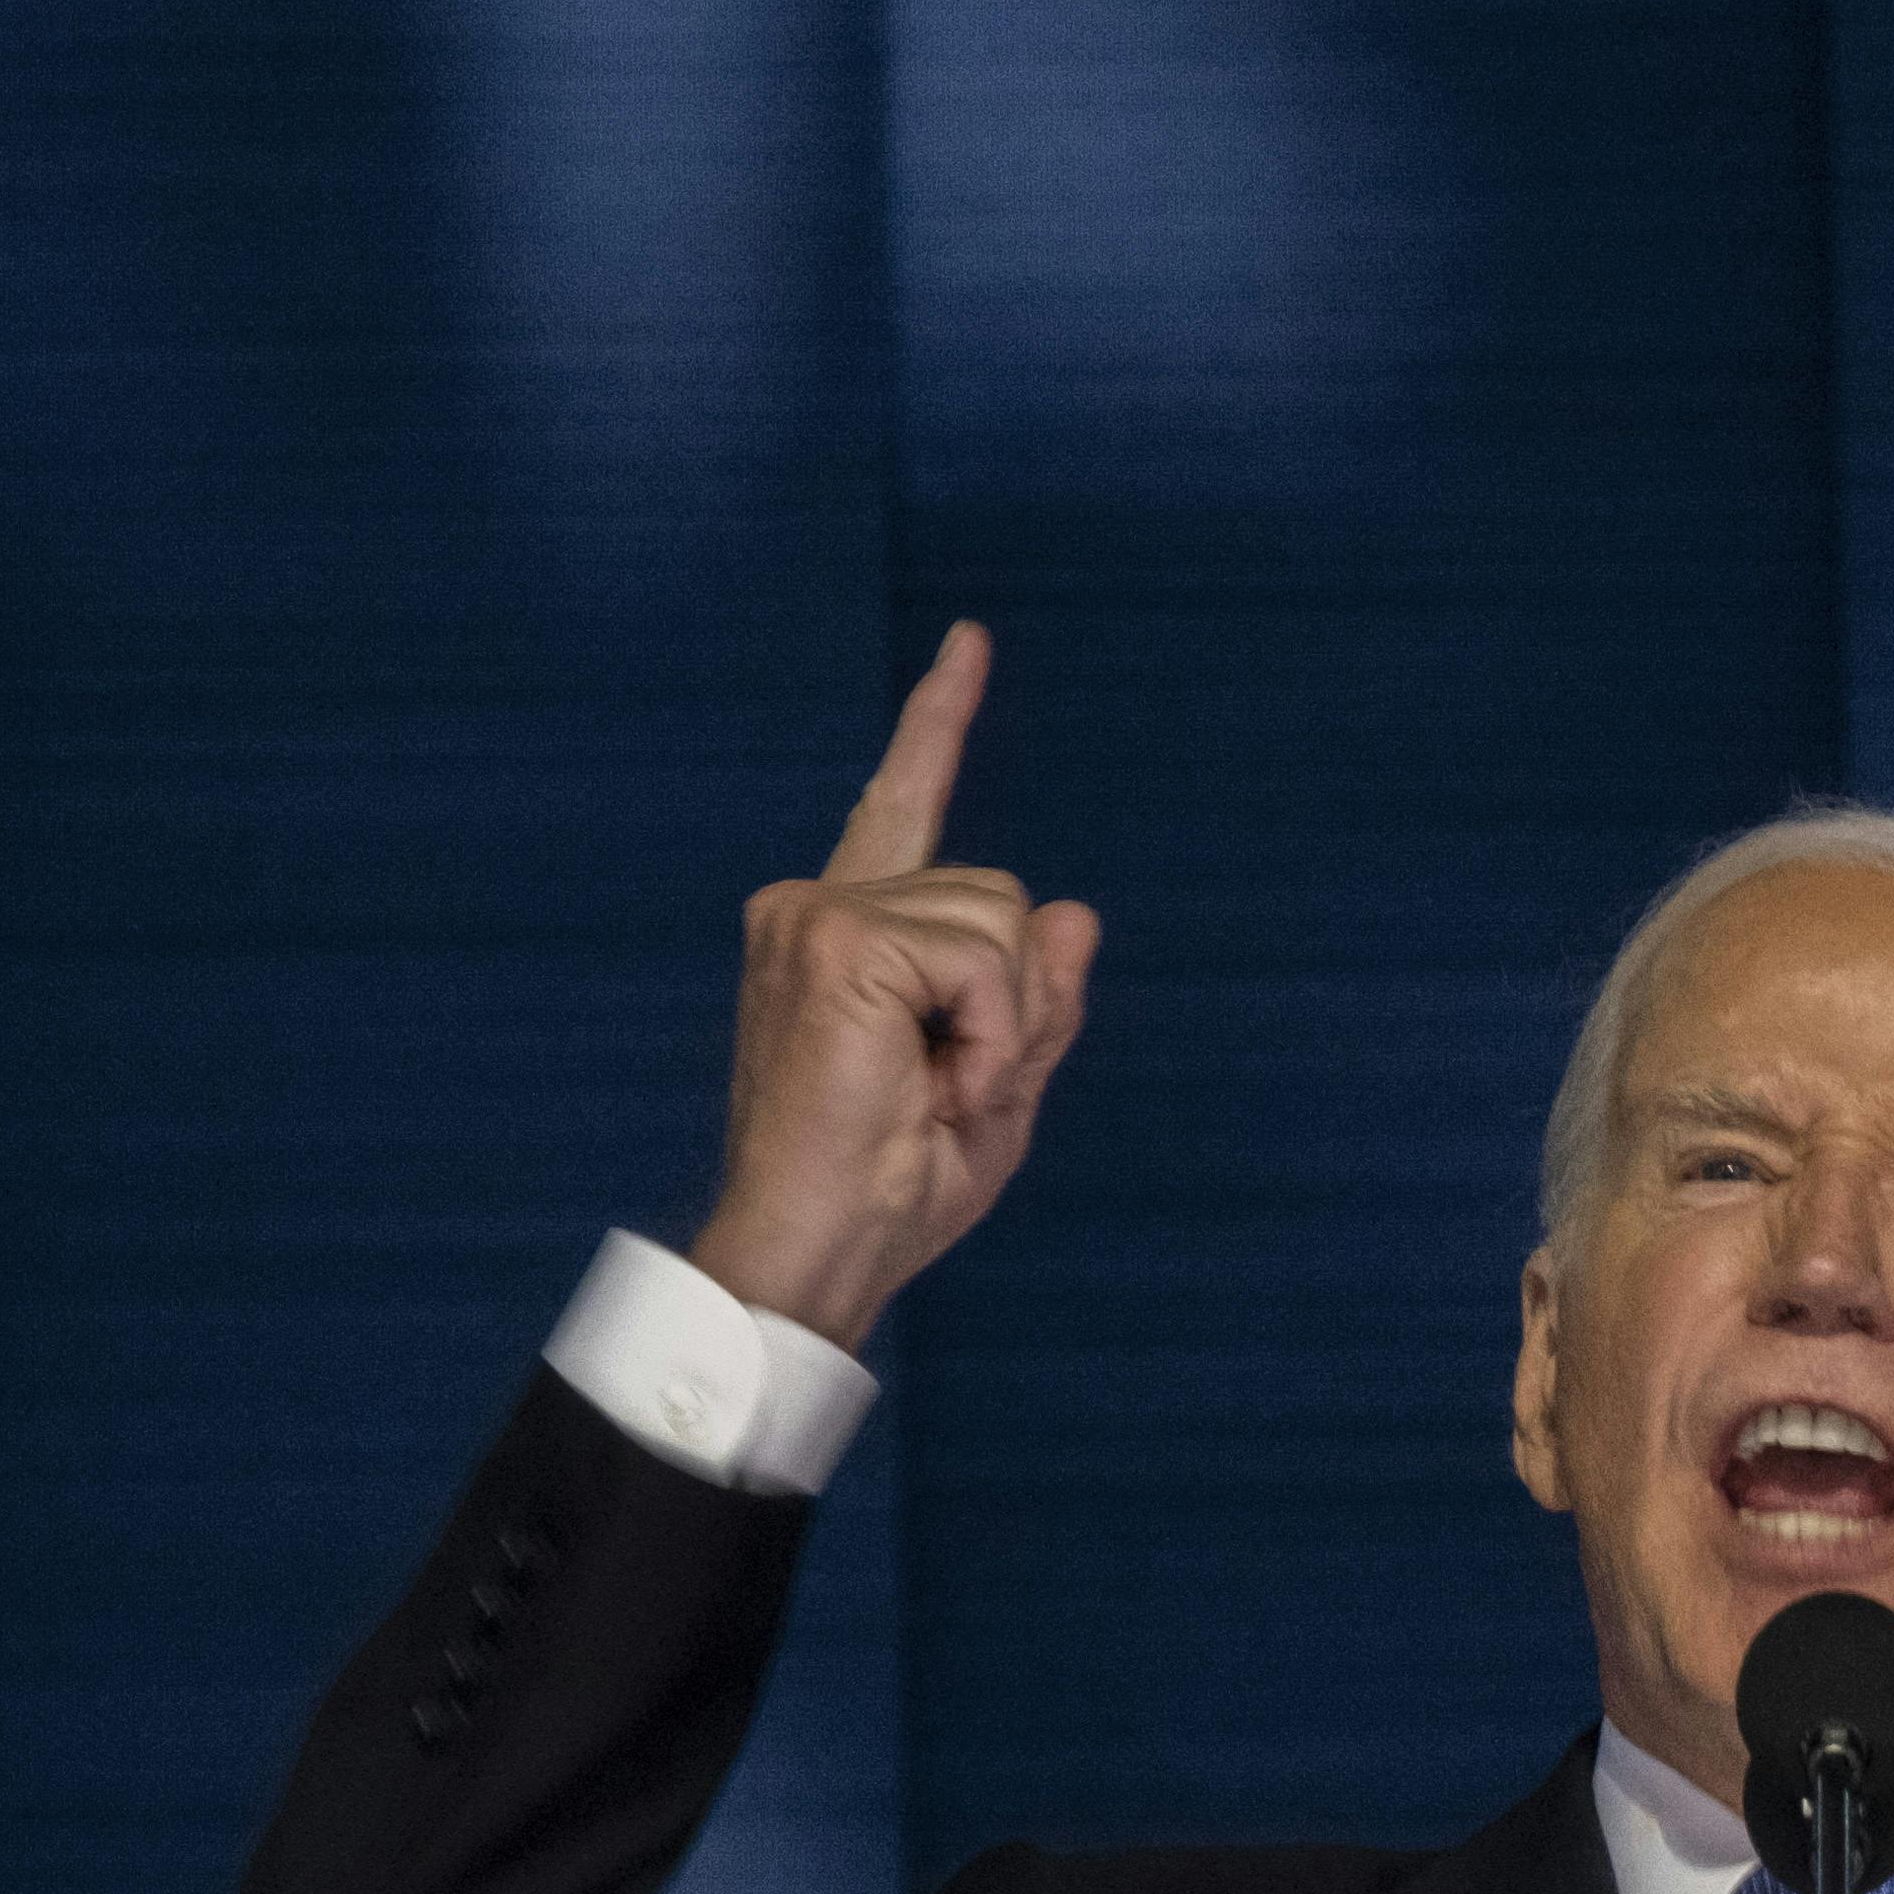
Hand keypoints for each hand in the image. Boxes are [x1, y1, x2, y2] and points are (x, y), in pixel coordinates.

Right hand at [686, 624, 1100, 1347]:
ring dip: (1000, 1027)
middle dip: (1012, 1005)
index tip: (971, 644)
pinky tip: (933, 1080)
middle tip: (946, 1093)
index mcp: (846, 934)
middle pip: (1002, 895)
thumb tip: (1076, 909)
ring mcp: (817, 914)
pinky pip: (986, 959)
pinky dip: (990, 1035)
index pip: (902, 804)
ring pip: (1004, 921)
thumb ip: (1037, 999)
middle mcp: (817, 905)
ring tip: (931, 1092)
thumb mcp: (998, 1088)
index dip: (939, 722)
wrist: (818, 1250)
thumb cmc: (890, 1188)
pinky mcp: (836, 938)